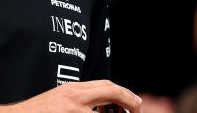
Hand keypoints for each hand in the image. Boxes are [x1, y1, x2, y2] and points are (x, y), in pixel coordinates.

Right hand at [7, 80, 141, 112]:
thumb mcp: (58, 101)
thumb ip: (77, 101)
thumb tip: (97, 108)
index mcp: (73, 91)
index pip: (105, 86)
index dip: (123, 93)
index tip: (133, 103)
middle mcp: (74, 97)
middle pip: (111, 91)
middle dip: (129, 100)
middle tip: (138, 109)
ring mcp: (72, 110)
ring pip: (104, 111)